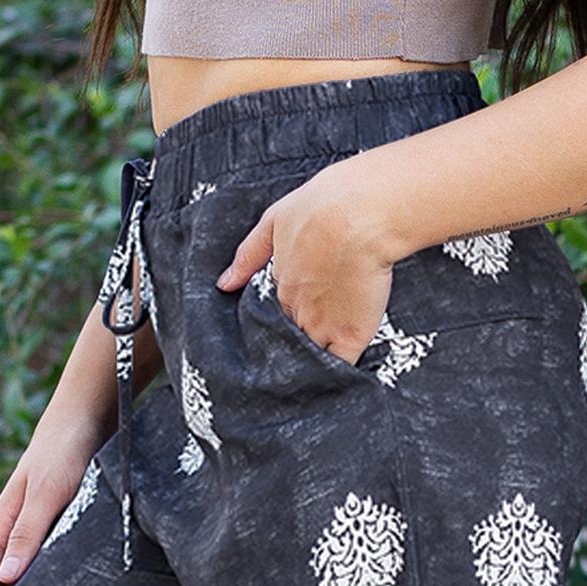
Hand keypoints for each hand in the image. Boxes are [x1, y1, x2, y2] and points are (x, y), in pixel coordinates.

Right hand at [0, 416, 102, 585]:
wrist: (87, 413)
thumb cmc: (66, 452)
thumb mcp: (47, 495)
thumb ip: (27, 535)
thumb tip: (3, 579)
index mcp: (1, 525)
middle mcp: (14, 529)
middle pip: (1, 584)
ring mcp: (35, 527)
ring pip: (24, 575)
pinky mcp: (58, 522)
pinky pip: (48, 562)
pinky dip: (50, 585)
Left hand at [216, 161, 396, 365]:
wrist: (362, 211)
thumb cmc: (324, 204)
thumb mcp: (274, 219)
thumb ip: (249, 254)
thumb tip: (224, 284)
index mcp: (278, 285)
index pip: (272, 317)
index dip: (278, 323)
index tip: (282, 326)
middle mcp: (296, 311)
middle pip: (288, 340)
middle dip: (289, 348)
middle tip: (294, 354)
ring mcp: (323, 325)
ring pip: (310, 357)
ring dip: (309, 364)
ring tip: (311, 373)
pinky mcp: (351, 335)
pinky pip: (339, 366)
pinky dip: (336, 375)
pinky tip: (334, 380)